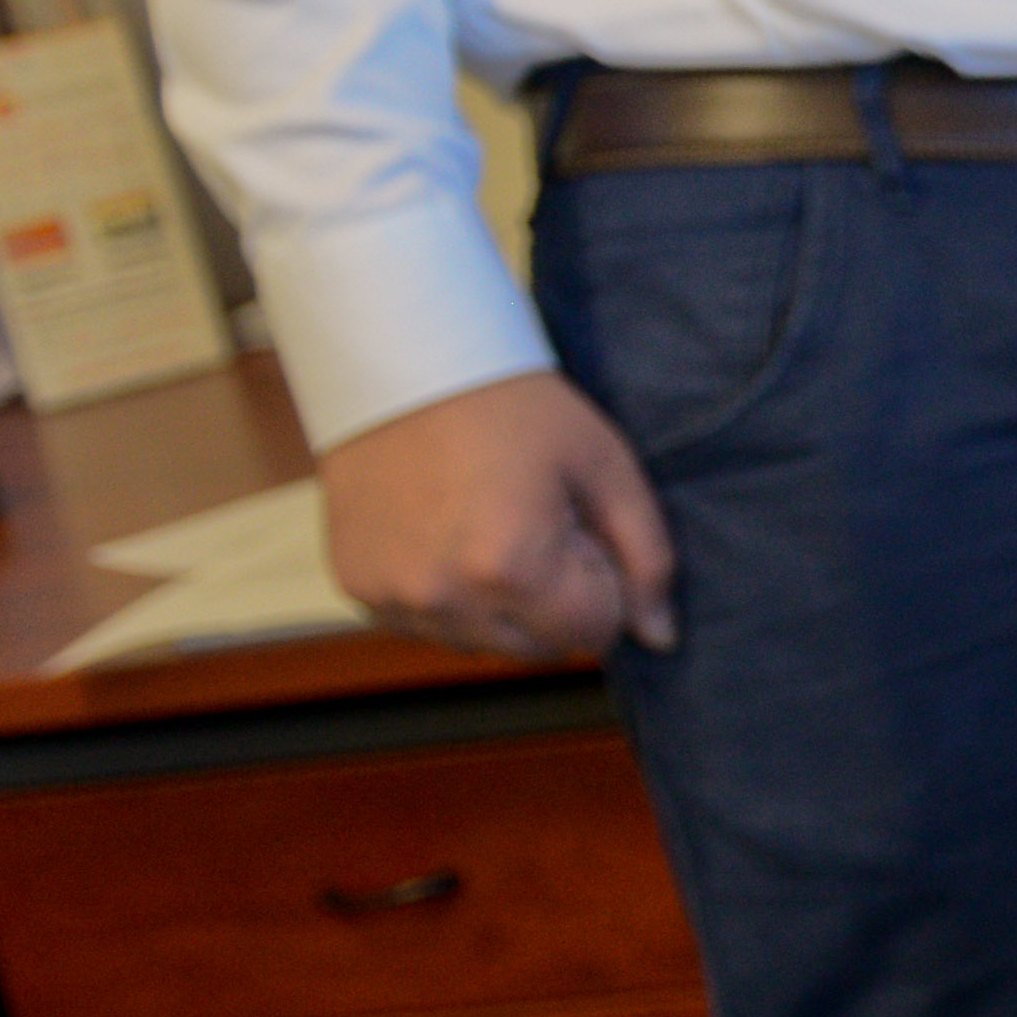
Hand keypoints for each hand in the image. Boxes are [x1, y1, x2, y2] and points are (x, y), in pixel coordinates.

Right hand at [316, 369, 674, 661]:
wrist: (406, 366)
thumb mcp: (605, 465)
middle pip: (538, 649)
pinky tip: (447, 536)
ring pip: (482, 644)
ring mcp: (392, 598)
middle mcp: (445, 598)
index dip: (602, 585)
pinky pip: (426, 625)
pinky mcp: (357, 588)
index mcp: (512, 568)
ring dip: (501, 607)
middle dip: (556, 603)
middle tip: (539, 525)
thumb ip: (646, 557)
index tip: (582, 533)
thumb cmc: (516, 409)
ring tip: (492, 528)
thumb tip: (660, 640)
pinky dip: (449, 598)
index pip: (594, 634)